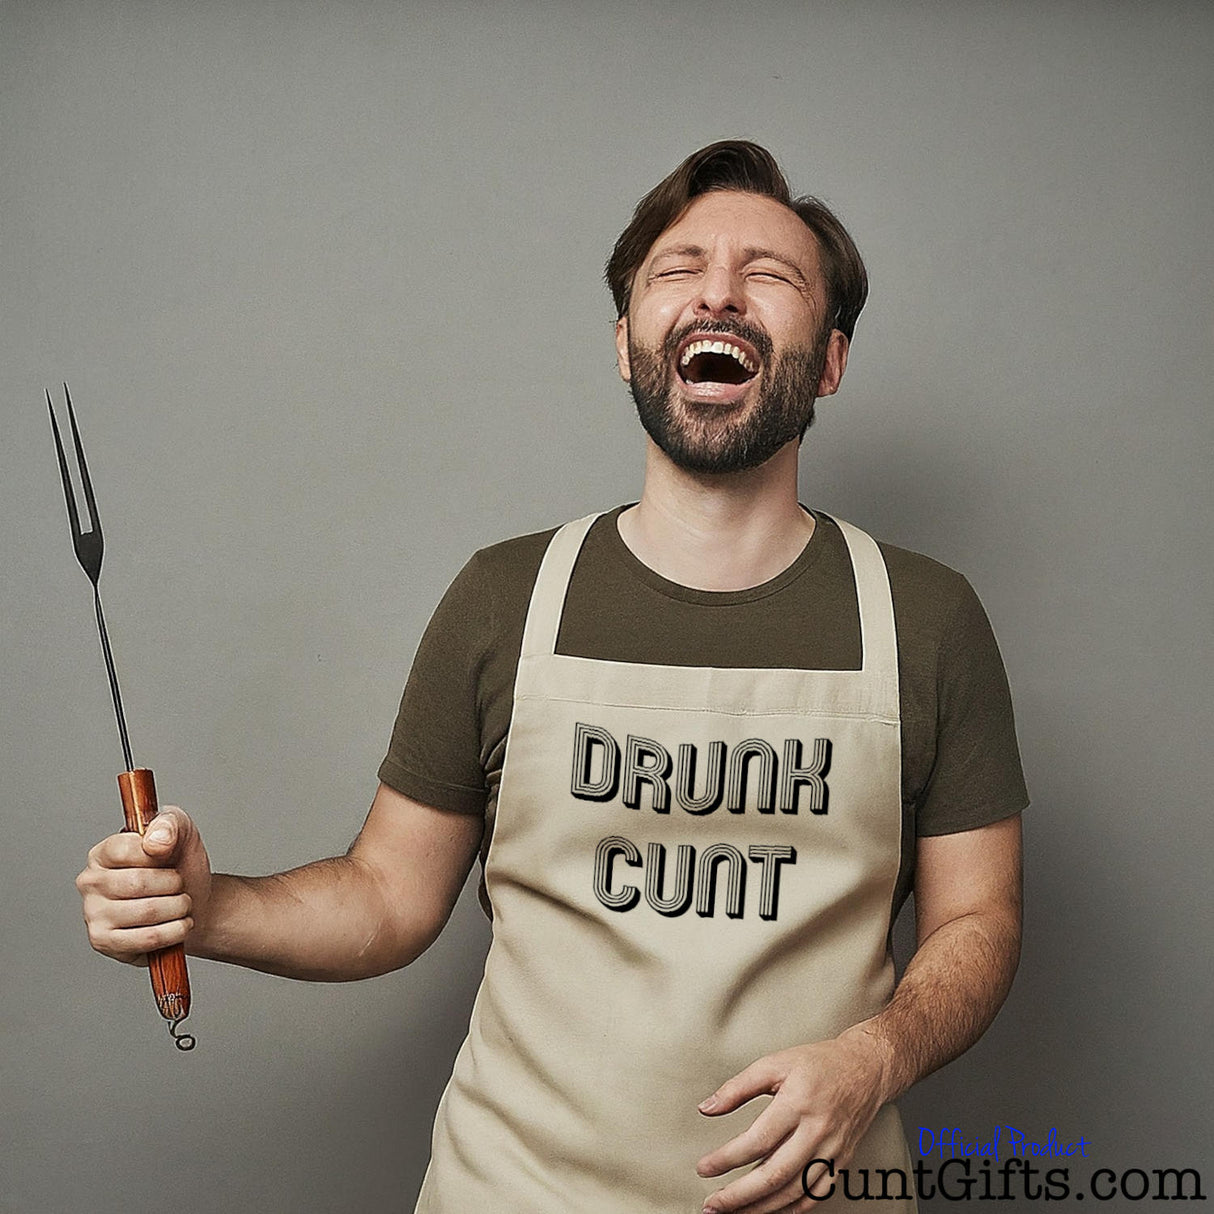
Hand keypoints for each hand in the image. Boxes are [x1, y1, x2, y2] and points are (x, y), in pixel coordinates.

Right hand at [76, 807, 211, 965]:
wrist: (196, 903)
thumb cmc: (180, 866)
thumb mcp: (181, 831)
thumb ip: (169, 824)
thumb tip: (155, 841)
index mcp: (102, 853)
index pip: (125, 850)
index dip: (159, 854)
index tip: (170, 856)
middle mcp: (90, 882)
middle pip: (138, 883)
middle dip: (174, 884)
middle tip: (180, 885)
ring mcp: (93, 914)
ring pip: (147, 911)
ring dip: (179, 908)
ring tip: (182, 904)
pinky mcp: (104, 942)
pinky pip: (148, 938)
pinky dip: (175, 931)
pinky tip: (180, 924)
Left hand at [696, 1027, 889, 1212]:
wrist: (866, 1069)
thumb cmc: (819, 1063)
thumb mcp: (774, 1063)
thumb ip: (738, 1087)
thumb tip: (707, 1107)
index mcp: (797, 1103)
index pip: (757, 1141)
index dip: (726, 1159)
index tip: (704, 1168)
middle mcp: (817, 1131)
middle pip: (774, 1174)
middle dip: (739, 1195)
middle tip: (713, 1204)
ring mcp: (832, 1150)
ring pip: (794, 1192)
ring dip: (761, 1207)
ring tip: (734, 1212)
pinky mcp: (840, 1162)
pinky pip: (816, 1195)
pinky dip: (792, 1209)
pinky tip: (771, 1210)